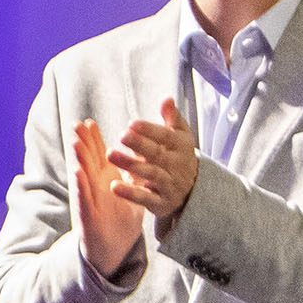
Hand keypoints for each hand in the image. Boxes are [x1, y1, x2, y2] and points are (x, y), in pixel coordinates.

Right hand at [73, 117, 144, 275]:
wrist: (114, 250)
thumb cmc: (121, 220)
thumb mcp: (132, 192)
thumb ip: (135, 174)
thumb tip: (143, 153)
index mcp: (104, 180)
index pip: (97, 155)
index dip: (93, 139)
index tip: (89, 122)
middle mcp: (94, 187)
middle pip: (87, 160)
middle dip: (82, 143)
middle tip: (76, 124)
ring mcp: (89, 200)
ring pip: (82, 176)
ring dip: (78, 159)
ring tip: (75, 142)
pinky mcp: (88, 216)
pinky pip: (84, 198)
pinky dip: (80, 185)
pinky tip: (77, 172)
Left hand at [107, 98, 199, 223]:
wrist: (193, 191)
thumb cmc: (178, 156)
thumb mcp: (180, 136)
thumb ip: (172, 118)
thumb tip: (167, 99)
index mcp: (181, 147)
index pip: (166, 136)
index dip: (149, 130)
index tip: (131, 123)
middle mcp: (177, 166)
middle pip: (157, 154)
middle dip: (140, 145)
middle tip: (121, 136)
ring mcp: (170, 185)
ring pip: (151, 174)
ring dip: (130, 165)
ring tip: (109, 154)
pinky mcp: (162, 203)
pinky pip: (146, 199)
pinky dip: (131, 194)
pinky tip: (114, 187)